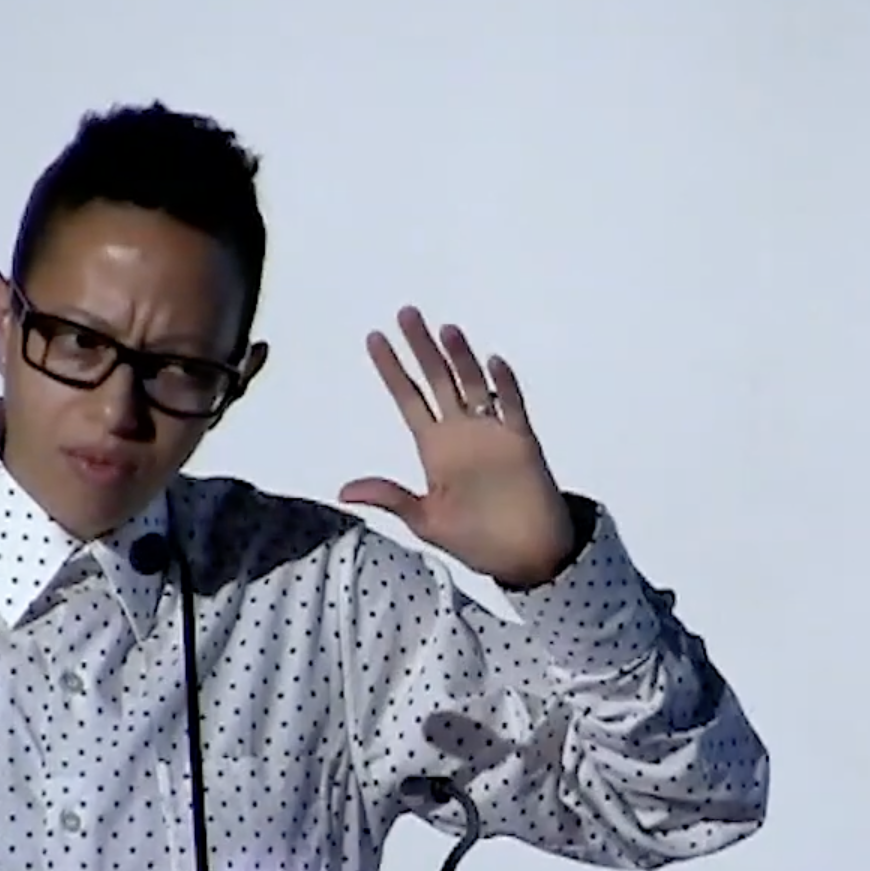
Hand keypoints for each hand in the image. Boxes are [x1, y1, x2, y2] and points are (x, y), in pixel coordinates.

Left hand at [340, 307, 579, 589]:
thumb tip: (343, 492)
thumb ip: (391, 498)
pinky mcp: (522, 442)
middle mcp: (461, 432)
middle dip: (422, 348)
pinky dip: (504, 386)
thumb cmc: (476, 540)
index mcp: (435, 448)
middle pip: (438, 380)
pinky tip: (493, 363)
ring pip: (474, 385)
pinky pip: (513, 408)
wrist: (526, 557)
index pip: (408, 399)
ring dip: (460, 358)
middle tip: (406, 313)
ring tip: (446, 330)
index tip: (374, 338)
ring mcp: (492, 434)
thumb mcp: (426, 521)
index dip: (391, 369)